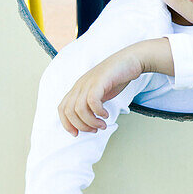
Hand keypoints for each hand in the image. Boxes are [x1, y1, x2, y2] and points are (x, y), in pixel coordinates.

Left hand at [58, 38, 172, 134]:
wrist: (130, 60)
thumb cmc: (116, 76)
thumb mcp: (100, 91)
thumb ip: (92, 103)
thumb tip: (90, 121)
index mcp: (78, 88)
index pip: (62, 108)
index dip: (67, 124)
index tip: (76, 134)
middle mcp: (80, 85)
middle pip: (69, 111)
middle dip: (80, 125)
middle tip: (94, 129)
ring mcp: (89, 83)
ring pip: (79, 108)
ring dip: (90, 121)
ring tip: (102, 124)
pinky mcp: (100, 81)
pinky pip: (92, 101)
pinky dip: (98, 112)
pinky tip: (106, 114)